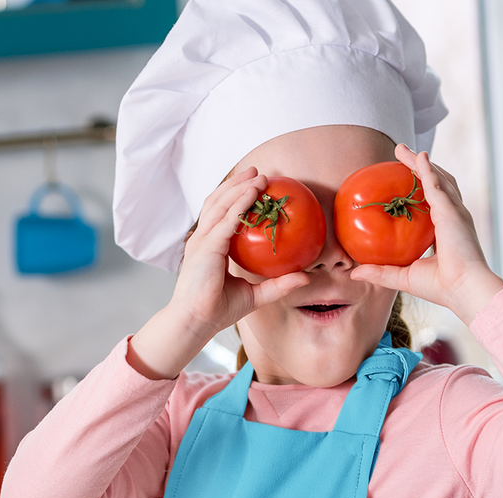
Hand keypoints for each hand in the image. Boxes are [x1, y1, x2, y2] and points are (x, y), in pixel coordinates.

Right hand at [129, 168, 309, 379]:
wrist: (197, 321)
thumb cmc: (218, 310)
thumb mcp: (256, 295)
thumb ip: (278, 284)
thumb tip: (305, 277)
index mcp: (209, 248)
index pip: (220, 216)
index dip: (235, 199)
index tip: (254, 188)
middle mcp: (202, 240)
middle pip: (217, 202)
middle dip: (236, 184)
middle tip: (256, 172)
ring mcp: (202, 241)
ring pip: (220, 204)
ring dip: (239, 187)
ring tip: (257, 175)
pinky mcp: (207, 246)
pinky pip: (226, 219)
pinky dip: (240, 202)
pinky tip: (253, 192)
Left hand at [349, 144, 502, 323]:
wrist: (463, 290)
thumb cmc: (440, 287)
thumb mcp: (402, 277)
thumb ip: (379, 272)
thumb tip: (354, 272)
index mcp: (445, 231)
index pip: (432, 204)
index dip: (421, 190)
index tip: (404, 182)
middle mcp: (452, 217)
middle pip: (436, 183)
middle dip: (419, 167)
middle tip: (401, 154)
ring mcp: (454, 212)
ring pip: (437, 178)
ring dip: (420, 163)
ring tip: (404, 151)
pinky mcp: (451, 212)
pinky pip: (436, 185)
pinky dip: (427, 169)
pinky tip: (418, 157)